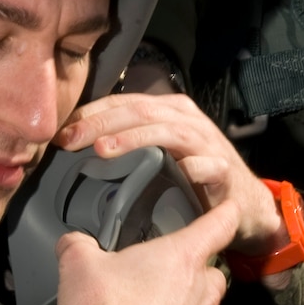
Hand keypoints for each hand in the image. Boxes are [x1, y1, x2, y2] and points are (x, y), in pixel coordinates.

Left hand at [57, 93, 286, 256]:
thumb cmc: (193, 177)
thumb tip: (77, 148)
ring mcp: (207, 143)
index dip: (91, 113)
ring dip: (134, 139)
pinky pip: (208, 165)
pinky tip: (172, 171)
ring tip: (104, 149)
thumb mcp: (158, 155)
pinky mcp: (225, 170)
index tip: (61, 131)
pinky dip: (190, 167)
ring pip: (169, 131)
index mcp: (168, 111)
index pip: (124, 102)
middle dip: (101, 123)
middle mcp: (187, 121)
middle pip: (140, 111)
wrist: (242, 202)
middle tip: (70, 139)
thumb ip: (128, 145)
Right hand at [57, 200, 239, 304]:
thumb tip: (73, 243)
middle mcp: (199, 291)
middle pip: (213, 271)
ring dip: (185, 302)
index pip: (219, 225)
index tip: (229, 208)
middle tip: (166, 269)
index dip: (225, 213)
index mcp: (182, 257)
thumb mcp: (78, 265)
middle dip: (197, 267)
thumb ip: (77, 244)